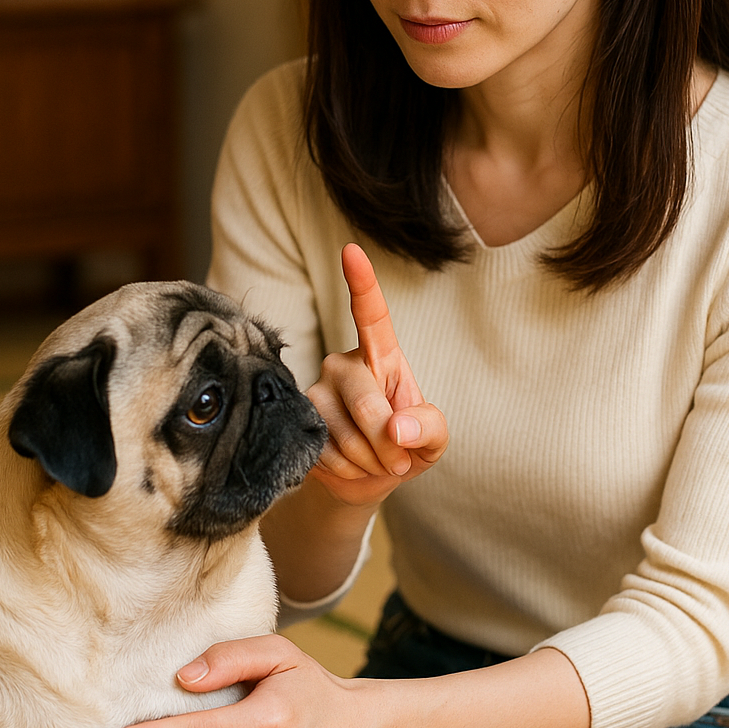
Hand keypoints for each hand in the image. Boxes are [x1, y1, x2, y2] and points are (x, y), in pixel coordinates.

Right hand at [307, 243, 447, 504]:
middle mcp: (341, 365)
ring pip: (345, 436)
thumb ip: (429, 427)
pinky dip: (348, 472)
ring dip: (369, 461)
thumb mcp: (434, 437)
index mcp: (379, 355)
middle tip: (400, 458)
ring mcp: (314, 393)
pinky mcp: (294, 424)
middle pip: (365, 402)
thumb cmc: (406, 444)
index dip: (361, 283)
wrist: (369, 477)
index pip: (370, 315)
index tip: (351, 250)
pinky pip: (326, 455)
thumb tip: (398, 429)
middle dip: (388, 443)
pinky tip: (351, 465)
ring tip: (374, 459)